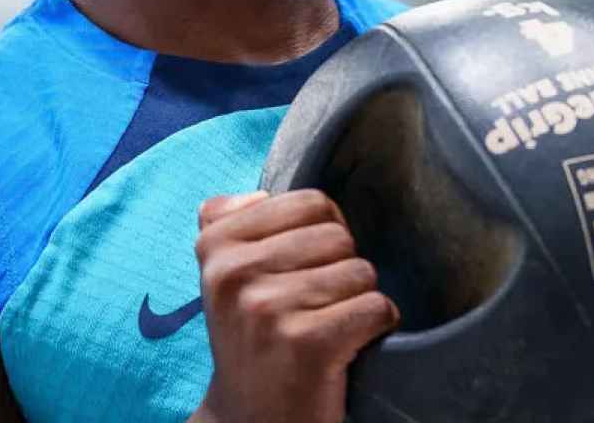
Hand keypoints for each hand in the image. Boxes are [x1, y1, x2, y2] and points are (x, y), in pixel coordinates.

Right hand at [190, 190, 399, 422]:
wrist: (250, 420)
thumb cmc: (251, 339)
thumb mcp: (224, 279)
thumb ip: (229, 224)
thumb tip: (259, 193)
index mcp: (216, 246)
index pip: (311, 202)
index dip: (324, 235)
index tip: (302, 272)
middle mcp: (235, 274)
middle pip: (339, 235)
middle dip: (342, 268)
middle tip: (316, 307)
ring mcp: (269, 309)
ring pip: (361, 270)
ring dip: (358, 300)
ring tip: (328, 326)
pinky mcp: (307, 343)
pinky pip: (377, 306)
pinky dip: (376, 325)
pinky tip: (348, 346)